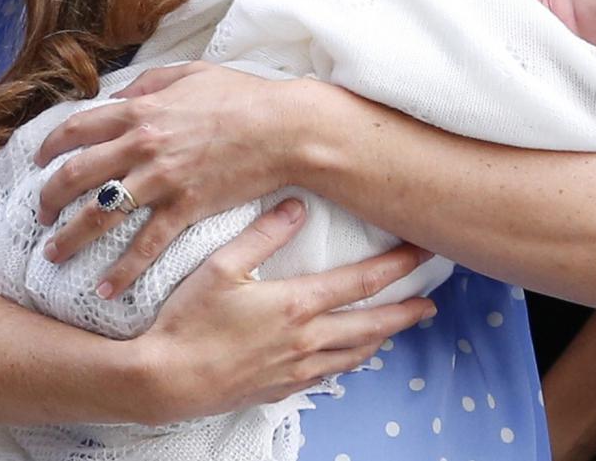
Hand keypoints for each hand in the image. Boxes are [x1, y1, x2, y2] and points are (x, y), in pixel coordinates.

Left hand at [35, 61, 301, 297]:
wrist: (284, 129)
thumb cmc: (244, 97)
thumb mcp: (191, 73)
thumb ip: (150, 83)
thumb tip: (120, 95)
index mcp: (139, 111)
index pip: (76, 130)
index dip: (49, 148)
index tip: (39, 163)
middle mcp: (141, 146)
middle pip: (75, 175)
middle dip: (48, 199)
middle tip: (40, 216)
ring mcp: (161, 180)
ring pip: (98, 214)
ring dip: (70, 238)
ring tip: (53, 255)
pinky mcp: (185, 208)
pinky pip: (145, 245)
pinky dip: (123, 270)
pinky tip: (106, 289)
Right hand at [129, 200, 437, 424]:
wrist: (165, 380)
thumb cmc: (188, 321)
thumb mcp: (220, 267)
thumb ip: (262, 235)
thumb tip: (296, 206)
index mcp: (296, 304)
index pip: (361, 282)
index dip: (396, 267)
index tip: (422, 254)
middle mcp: (306, 339)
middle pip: (371, 324)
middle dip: (405, 312)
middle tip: (430, 303)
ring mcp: (296, 368)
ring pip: (355, 354)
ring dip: (381, 339)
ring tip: (397, 328)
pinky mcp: (281, 388)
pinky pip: (329, 375)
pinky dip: (349, 362)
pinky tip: (349, 358)